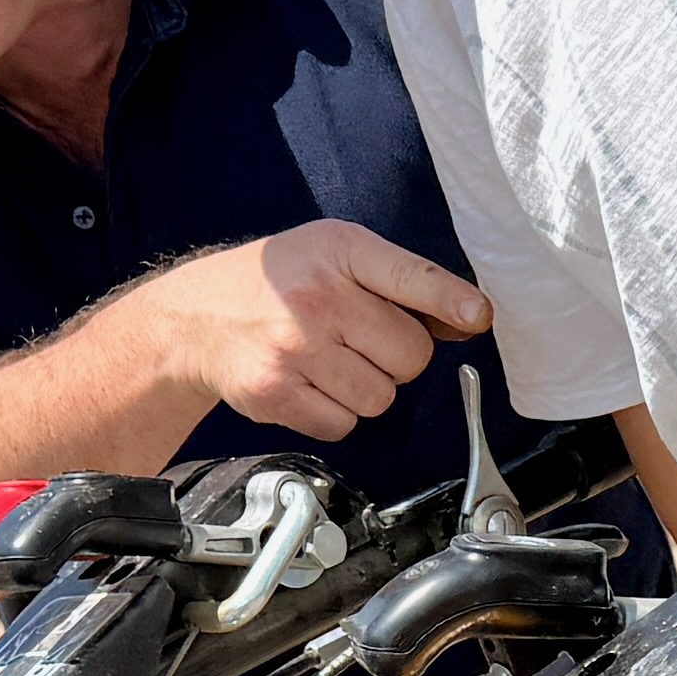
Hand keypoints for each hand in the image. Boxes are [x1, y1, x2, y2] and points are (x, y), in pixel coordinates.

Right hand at [116, 222, 487, 441]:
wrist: (198, 317)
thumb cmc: (280, 283)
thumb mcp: (335, 254)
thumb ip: (400, 281)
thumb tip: (469, 319)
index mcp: (339, 251)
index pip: (411, 279)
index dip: (451, 301)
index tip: (478, 316)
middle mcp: (316, 297)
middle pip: (411, 356)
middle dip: (396, 357)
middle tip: (361, 340)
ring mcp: (294, 348)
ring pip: (380, 398)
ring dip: (366, 388)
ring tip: (331, 361)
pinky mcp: (275, 392)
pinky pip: (343, 424)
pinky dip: (336, 413)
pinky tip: (311, 383)